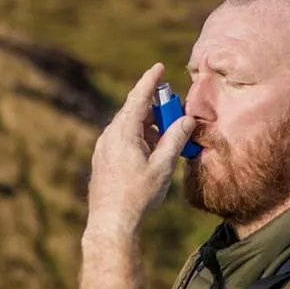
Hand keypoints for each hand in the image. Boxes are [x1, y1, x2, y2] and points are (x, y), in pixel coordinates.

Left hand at [85, 63, 195, 235]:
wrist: (110, 222)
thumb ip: (175, 139)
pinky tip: (150, 156)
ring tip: (166, 144)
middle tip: (175, 118)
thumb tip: (187, 120)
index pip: (138, 97)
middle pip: (134, 112)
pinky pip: (122, 139)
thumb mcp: (162, 166)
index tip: (159, 66)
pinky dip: (139, 139)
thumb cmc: (137, 195)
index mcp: (123, 132)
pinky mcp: (102, 159)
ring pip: (128, 127)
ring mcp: (103, 147)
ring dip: (149, 128)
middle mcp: (109, 135)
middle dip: (156, 111)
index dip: (150, 80)